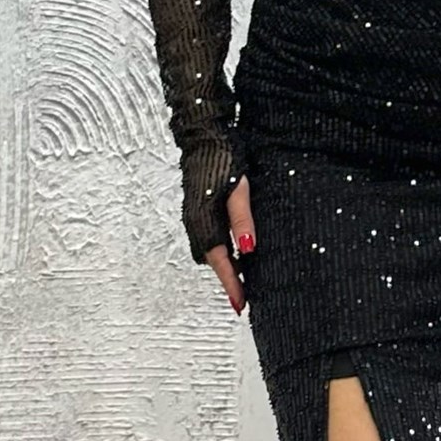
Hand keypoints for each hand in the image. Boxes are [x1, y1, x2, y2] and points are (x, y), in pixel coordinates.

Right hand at [206, 173, 256, 313]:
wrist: (204, 137)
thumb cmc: (223, 159)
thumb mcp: (240, 189)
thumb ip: (243, 219)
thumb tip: (247, 250)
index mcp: (203, 220)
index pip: (220, 261)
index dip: (231, 284)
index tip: (240, 303)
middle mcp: (194, 222)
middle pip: (213, 260)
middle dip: (228, 279)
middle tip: (245, 297)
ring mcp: (193, 217)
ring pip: (209, 251)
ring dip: (224, 266)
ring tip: (243, 279)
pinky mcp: (196, 211)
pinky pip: (207, 240)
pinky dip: (220, 252)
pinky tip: (234, 252)